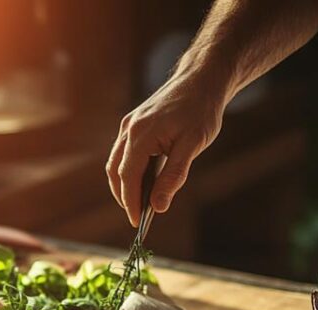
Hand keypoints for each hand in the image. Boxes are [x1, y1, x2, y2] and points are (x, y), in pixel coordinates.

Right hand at [106, 71, 227, 225]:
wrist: (201, 78)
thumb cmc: (201, 111)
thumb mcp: (192, 145)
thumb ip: (174, 176)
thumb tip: (158, 206)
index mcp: (141, 135)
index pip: (127, 177)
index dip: (130, 202)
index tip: (137, 222)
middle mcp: (129, 130)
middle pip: (115, 172)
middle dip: (124, 197)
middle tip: (137, 216)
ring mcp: (128, 125)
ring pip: (116, 162)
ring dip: (123, 184)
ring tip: (138, 202)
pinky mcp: (133, 123)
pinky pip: (123, 152)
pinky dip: (128, 170)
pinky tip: (143, 180)